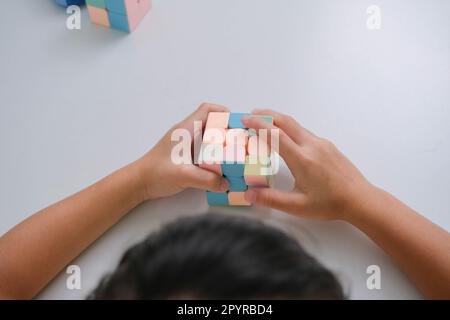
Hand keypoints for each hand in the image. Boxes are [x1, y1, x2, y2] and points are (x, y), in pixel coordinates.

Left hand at [134, 103, 228, 200]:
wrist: (137, 183)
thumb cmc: (155, 173)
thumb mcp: (183, 176)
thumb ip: (206, 180)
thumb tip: (226, 183)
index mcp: (185, 130)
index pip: (206, 110)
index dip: (223, 113)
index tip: (237, 124)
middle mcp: (186, 135)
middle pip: (211, 124)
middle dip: (227, 131)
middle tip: (240, 143)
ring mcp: (185, 146)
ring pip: (208, 138)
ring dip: (221, 145)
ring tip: (234, 156)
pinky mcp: (184, 157)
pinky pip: (204, 151)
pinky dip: (214, 156)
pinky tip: (221, 168)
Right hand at [243, 109, 373, 220]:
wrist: (360, 199)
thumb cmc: (330, 204)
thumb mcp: (298, 206)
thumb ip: (272, 199)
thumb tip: (249, 194)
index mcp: (302, 159)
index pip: (275, 135)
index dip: (258, 125)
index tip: (245, 120)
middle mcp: (312, 146)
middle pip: (285, 121)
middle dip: (266, 115)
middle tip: (250, 115)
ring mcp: (322, 143)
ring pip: (296, 125)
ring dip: (278, 121)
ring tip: (264, 125)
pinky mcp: (328, 146)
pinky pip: (305, 132)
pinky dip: (289, 129)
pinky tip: (285, 139)